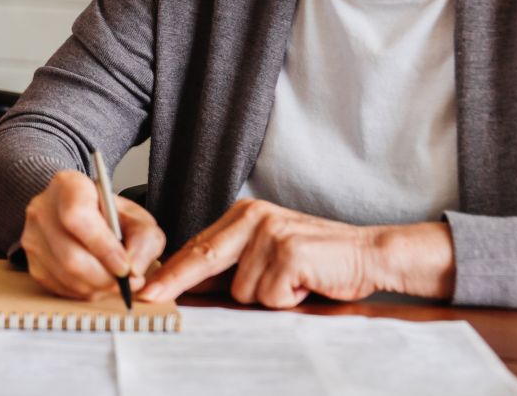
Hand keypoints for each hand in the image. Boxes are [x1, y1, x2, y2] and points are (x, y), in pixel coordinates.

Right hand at [19, 170, 165, 301]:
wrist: (83, 214)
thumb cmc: (110, 215)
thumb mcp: (136, 217)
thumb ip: (144, 240)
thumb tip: (134, 271)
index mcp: (68, 186)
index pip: (77, 217)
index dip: (103, 247)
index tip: (125, 267)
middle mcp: (42, 209)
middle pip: (70, 255)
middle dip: (104, 277)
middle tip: (127, 283)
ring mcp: (32, 237)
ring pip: (65, 275)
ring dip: (96, 287)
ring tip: (115, 282)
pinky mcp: (31, 262)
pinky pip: (58, 287)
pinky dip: (83, 292)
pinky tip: (97, 282)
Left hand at [137, 198, 454, 307]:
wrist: (369, 255)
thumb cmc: (318, 260)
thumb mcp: (268, 254)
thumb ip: (233, 265)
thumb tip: (189, 286)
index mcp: (245, 214)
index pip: (199, 246)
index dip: (172, 272)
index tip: (147, 288)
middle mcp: (254, 217)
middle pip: (203, 258)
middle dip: (176, 283)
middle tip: (151, 298)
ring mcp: (271, 233)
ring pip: (242, 290)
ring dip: (267, 298)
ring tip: (292, 284)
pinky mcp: (289, 252)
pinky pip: (269, 296)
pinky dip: (287, 301)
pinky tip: (304, 286)